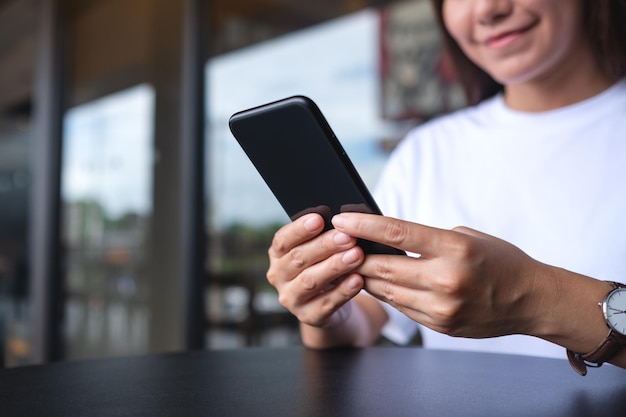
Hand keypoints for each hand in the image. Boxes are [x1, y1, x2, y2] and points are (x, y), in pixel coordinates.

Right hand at [267, 213, 365, 327]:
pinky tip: (358, 280)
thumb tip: (342, 221)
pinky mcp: (308, 316)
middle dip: (325, 246)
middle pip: (298, 259)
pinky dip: (343, 291)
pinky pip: (326, 303)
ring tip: (356, 255)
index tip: (319, 219)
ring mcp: (291, 299)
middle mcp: (278, 277)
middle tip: (348, 237)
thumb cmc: (323, 265)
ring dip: (335, 267)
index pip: (282, 240)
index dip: (299, 230)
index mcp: (278, 255)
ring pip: (311, 281)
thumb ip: (322, 236)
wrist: (330, 301)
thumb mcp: (319, 250)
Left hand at [331, 213, 544, 338]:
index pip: (397, 234)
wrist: (530, 300)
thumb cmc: (498, 260)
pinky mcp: (440, 325)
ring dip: (364, 276)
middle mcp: (446, 280)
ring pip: (386, 290)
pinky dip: (385, 293)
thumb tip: (385, 238)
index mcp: (454, 249)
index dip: (363, 226)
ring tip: (350, 262)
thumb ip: (426, 239)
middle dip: (355, 255)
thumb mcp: (466, 237)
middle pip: (383, 267)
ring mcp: (442, 308)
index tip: (341, 220)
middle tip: (337, 244)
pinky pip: (400, 307)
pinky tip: (376, 282)